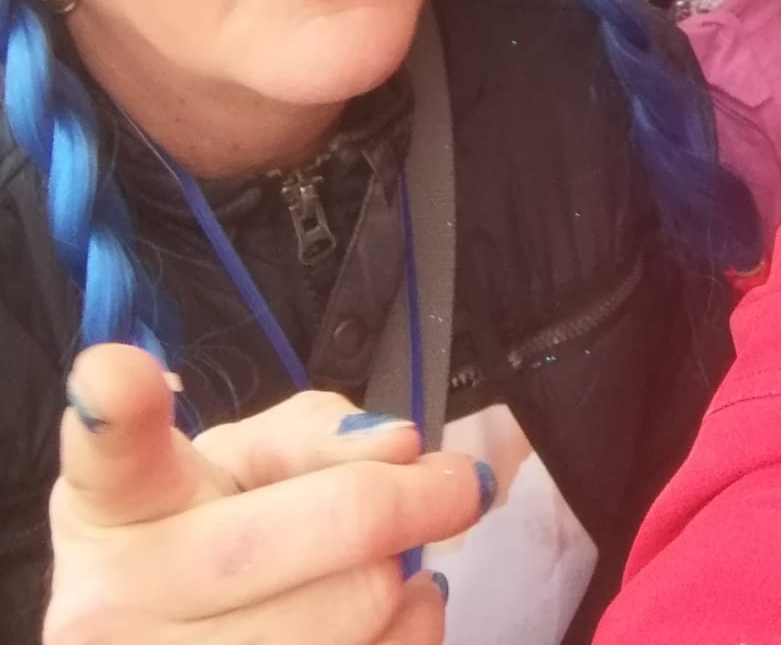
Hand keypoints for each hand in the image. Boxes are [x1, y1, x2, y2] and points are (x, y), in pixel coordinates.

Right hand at [46, 344, 483, 643]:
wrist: (160, 636)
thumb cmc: (207, 531)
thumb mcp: (241, 460)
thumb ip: (314, 435)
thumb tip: (401, 446)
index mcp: (116, 505)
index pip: (114, 453)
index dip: (116, 408)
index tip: (114, 375)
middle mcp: (115, 603)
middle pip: (315, 530)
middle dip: (414, 500)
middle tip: (453, 483)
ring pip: (356, 614)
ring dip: (408, 575)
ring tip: (400, 558)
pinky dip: (414, 630)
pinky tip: (394, 609)